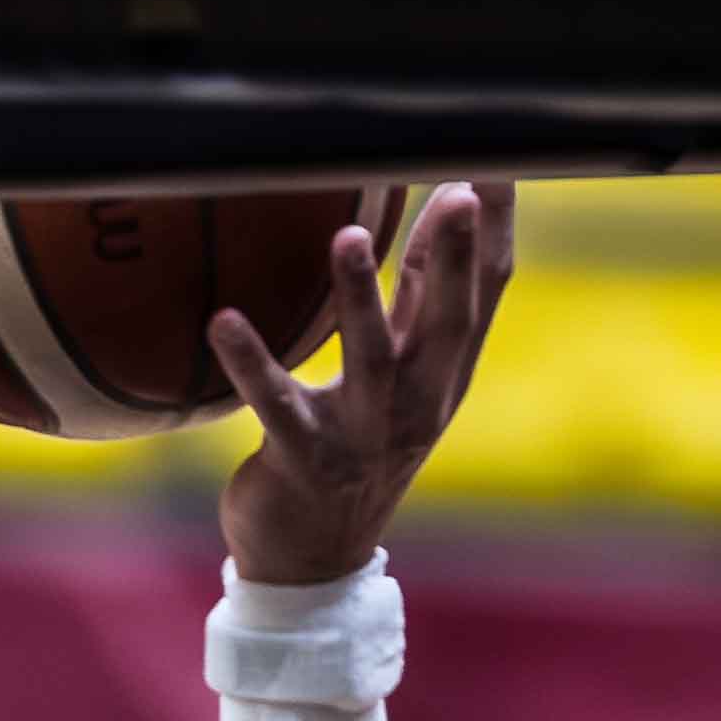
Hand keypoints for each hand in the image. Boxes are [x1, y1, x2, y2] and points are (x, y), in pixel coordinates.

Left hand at [214, 180, 516, 584]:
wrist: (312, 560)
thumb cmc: (357, 445)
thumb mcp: (404, 372)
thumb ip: (422, 294)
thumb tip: (449, 196)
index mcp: (446, 374)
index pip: (487, 291)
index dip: (497, 228)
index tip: (498, 159)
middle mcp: (417, 403)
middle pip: (449, 323)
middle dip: (455, 258)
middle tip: (459, 192)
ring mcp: (362, 436)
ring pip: (368, 359)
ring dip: (358, 297)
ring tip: (345, 237)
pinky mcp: (304, 461)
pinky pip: (274, 405)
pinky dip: (250, 362)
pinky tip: (222, 320)